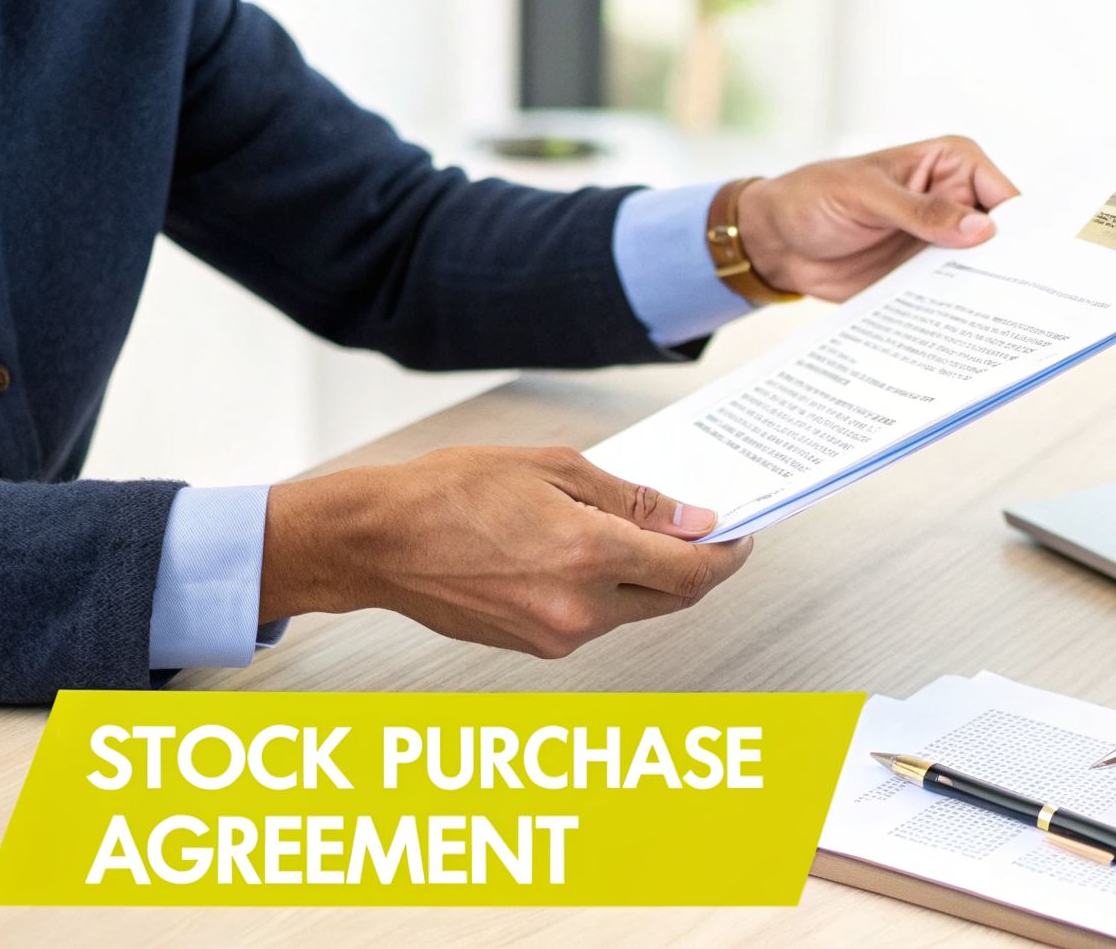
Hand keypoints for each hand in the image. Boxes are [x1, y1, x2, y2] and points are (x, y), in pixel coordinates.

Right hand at [259, 446, 751, 657]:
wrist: (376, 541)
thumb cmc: (448, 495)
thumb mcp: (553, 469)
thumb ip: (633, 499)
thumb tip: (691, 518)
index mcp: (588, 554)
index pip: (691, 571)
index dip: (727, 555)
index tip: (738, 536)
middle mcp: (578, 607)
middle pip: (672, 598)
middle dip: (694, 567)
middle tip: (698, 531)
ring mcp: (556, 635)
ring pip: (634, 610)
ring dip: (645, 577)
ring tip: (625, 531)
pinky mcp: (536, 646)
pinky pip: (596, 620)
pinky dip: (607, 591)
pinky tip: (585, 556)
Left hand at [738, 135, 1019, 299]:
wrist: (775, 241)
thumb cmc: (815, 196)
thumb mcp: (866, 196)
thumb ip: (921, 211)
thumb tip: (982, 228)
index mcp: (952, 165)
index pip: (1005, 196)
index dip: (1024, 228)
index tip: (1038, 262)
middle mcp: (955, 203)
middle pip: (1002, 239)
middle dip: (1013, 267)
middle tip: (1031, 302)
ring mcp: (941, 244)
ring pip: (981, 272)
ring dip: (988, 294)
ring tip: (1006, 324)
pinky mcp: (923, 278)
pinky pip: (951, 297)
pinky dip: (958, 312)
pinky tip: (966, 333)